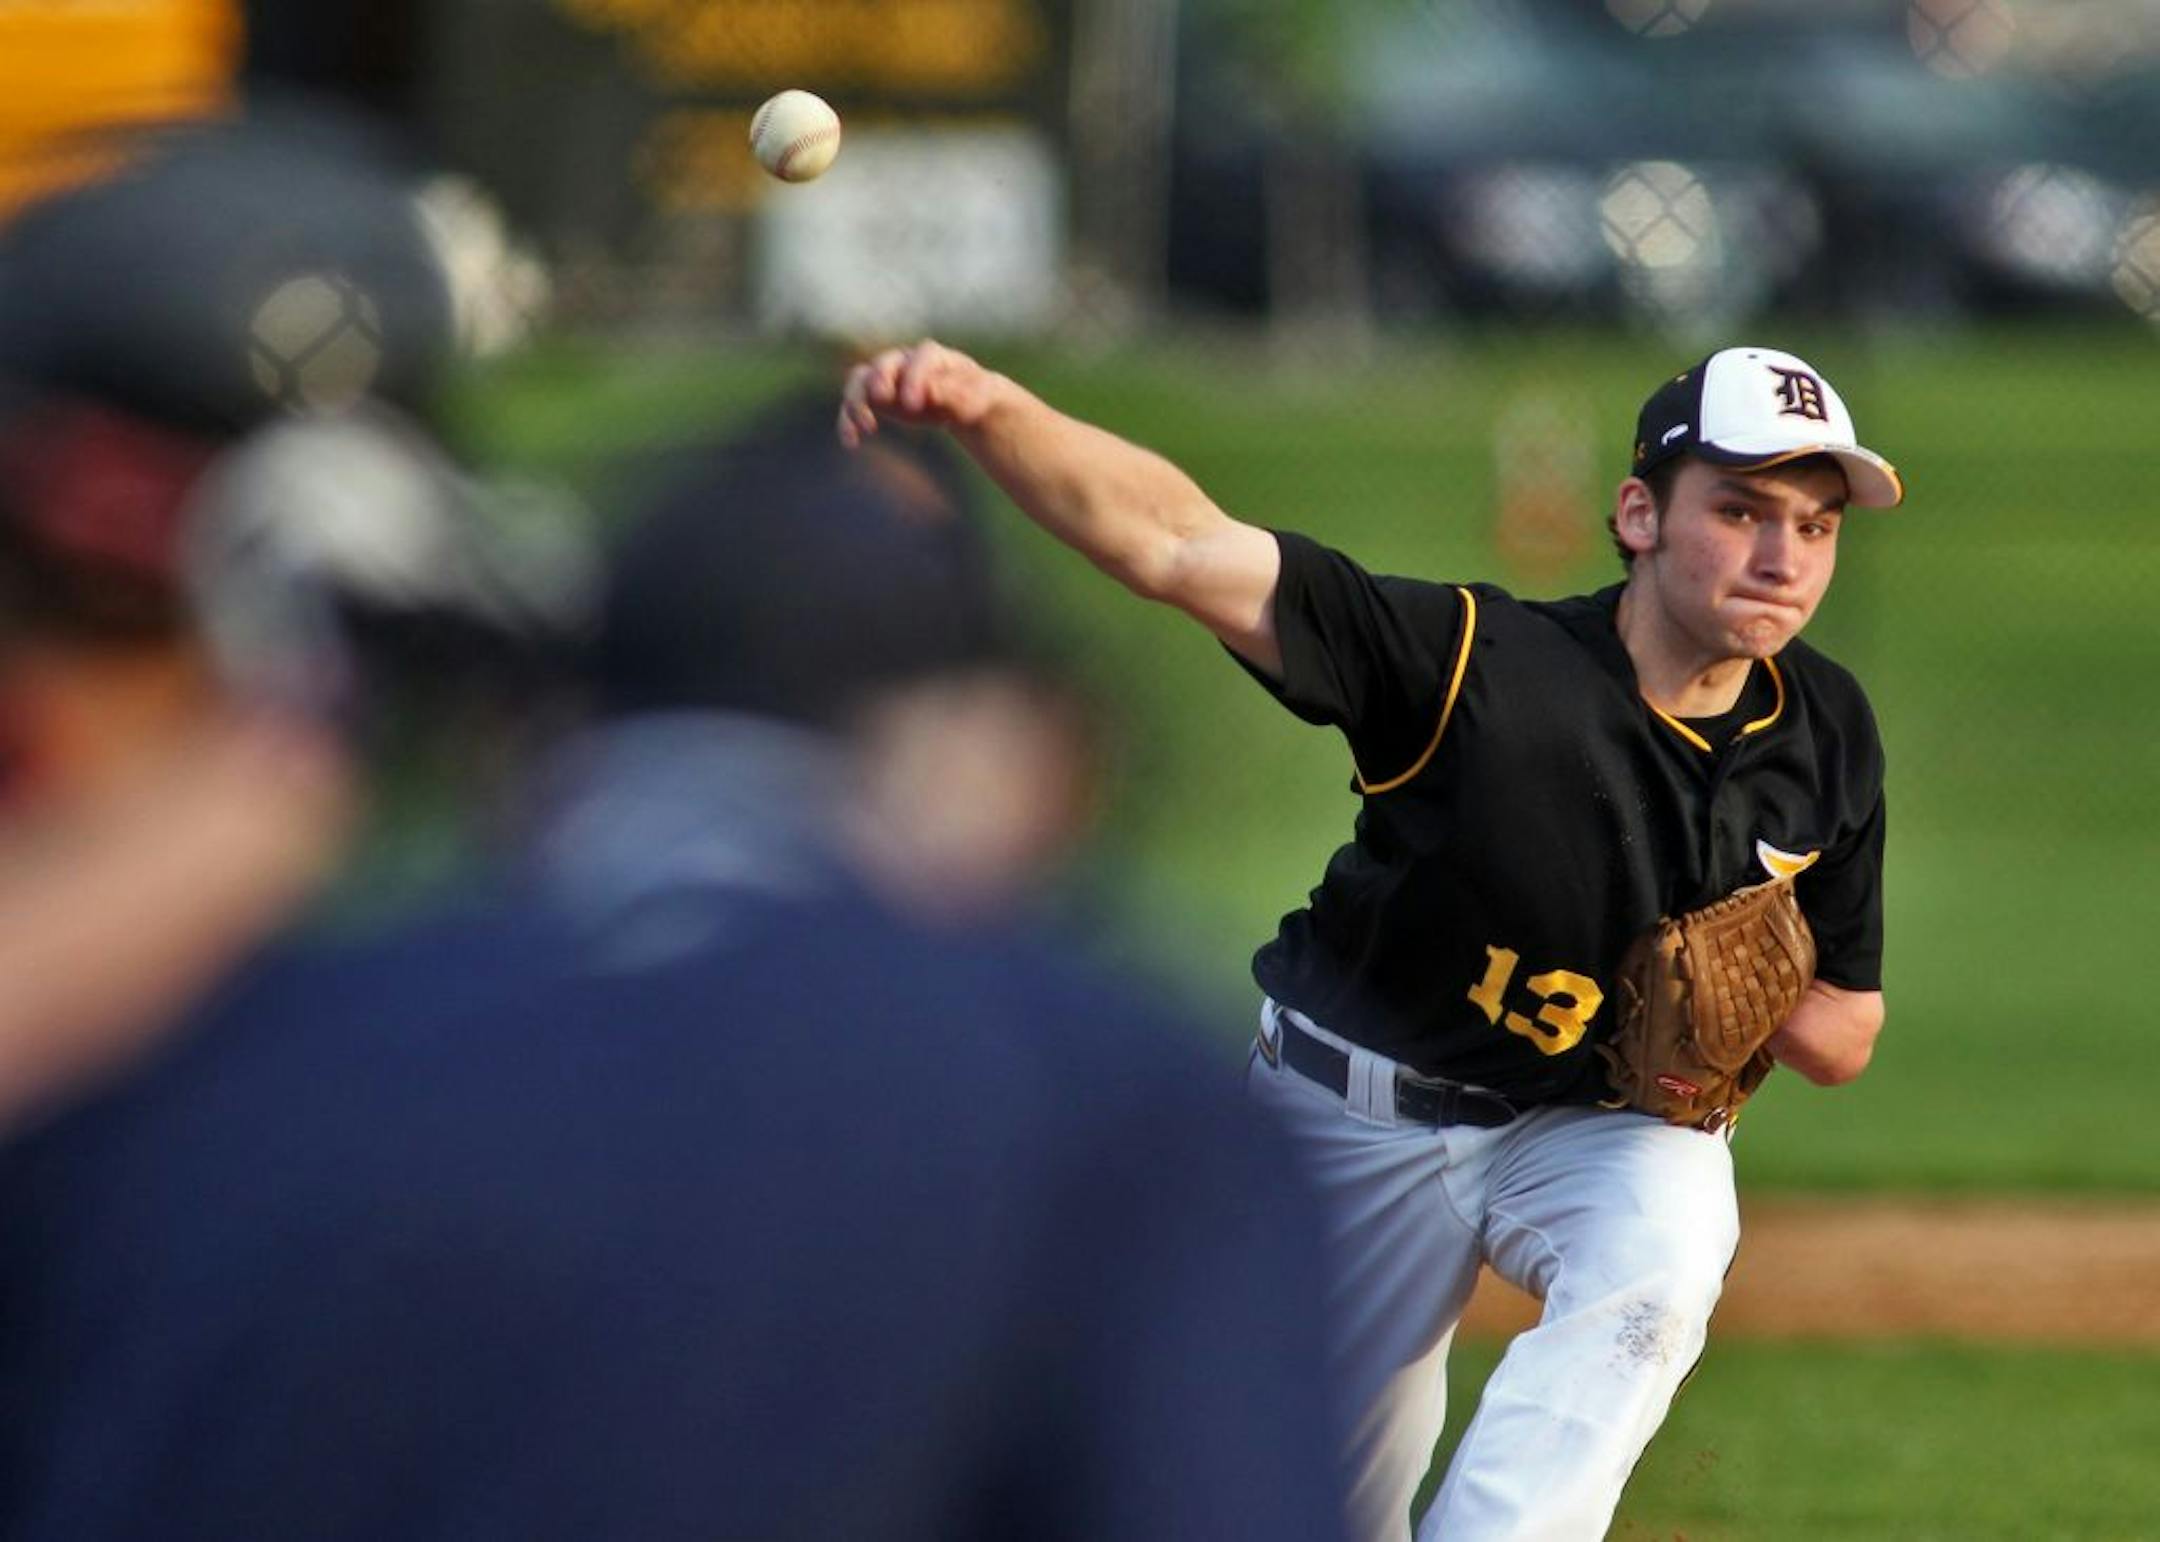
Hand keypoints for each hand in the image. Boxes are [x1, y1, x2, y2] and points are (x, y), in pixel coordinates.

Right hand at [837, 339, 1001, 448]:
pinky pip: (853, 402)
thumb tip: (931, 391)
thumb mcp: (977, 396)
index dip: (915, 378)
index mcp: (935, 356)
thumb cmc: (974, 395)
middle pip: (885, 363)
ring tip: (866, 428)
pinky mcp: (875, 395)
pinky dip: (848, 420)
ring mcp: (888, 376)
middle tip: (881, 401)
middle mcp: (906, 361)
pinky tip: (850, 442)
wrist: (963, 402)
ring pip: (861, 379)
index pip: (922, 358)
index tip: (912, 405)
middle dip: (880, 381)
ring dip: (856, 401)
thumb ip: (958, 393)